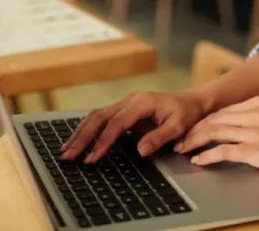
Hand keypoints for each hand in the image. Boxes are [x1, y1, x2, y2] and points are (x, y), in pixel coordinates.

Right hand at [61, 91, 205, 163]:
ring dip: (81, 132)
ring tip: (67, 150)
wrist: (192, 101)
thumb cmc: (186, 113)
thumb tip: (140, 151)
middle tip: (69, 156)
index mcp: (141, 103)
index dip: (102, 141)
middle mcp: (129, 100)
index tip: (91, 158)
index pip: (116, 124)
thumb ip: (159, 138)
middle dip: (83, 137)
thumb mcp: (178, 126)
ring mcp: (125, 103)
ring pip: (96, 115)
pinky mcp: (124, 109)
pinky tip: (78, 139)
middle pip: (99, 117)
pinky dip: (88, 128)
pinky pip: (101, 117)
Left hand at [175, 97, 258, 174]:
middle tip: (181, 140)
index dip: (205, 121)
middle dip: (194, 130)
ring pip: (214, 132)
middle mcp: (254, 113)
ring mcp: (254, 131)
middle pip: (214, 119)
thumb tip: (245, 129)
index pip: (223, 111)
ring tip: (183, 149)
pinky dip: (207, 155)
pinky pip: (224, 151)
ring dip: (195, 141)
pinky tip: (199, 160)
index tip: (194, 128)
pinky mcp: (256, 150)